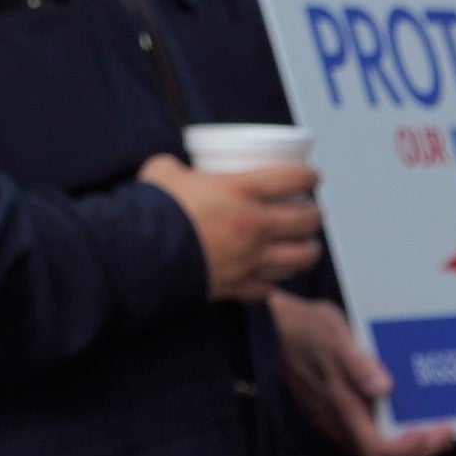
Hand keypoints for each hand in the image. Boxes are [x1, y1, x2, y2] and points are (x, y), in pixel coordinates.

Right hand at [142, 155, 323, 299]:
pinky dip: (275, 281)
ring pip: (299, 259)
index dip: (309, 175)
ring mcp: (250, 259)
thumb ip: (177, 168)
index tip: (312, 175)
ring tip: (307, 247)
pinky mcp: (238, 285)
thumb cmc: (153, 209)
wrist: (140, 254)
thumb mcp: (163, 172)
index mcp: (241, 190)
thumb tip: (175, 169)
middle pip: (306, 222)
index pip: (292, 179)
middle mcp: (254, 226)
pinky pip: (270, 287)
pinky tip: (273, 276)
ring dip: (308, 251)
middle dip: (315, 216)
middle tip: (312, 212)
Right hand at [266, 291, 451, 455]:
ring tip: (434, 425)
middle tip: (445, 430)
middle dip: (420, 451)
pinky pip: (367, 439)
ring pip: (376, 453)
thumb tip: (384, 389)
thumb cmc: (307, 327)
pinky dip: (393, 435)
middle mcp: (336, 423)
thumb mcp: (335, 332)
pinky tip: (407, 415)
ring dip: (409, 447)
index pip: (380, 452)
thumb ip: (358, 362)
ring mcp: (333, 423)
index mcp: (338, 406)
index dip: (412, 450)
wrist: (273, 325)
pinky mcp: (333, 416)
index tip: (434, 428)